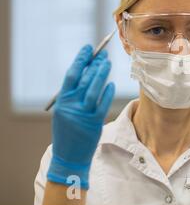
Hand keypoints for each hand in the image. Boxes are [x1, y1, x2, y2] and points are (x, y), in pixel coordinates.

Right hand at [47, 45, 114, 189]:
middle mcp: (71, 106)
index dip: (80, 60)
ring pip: (94, 90)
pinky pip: (103, 104)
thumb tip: (88, 71)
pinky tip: (112, 84)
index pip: (71, 75)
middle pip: (84, 80)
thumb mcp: (65, 111)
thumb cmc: (68, 131)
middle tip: (103, 54)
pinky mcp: (94, 123)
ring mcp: (83, 114)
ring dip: (102, 74)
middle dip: (94, 64)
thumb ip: (74, 94)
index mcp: (62, 101)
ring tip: (108, 63)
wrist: (69, 156)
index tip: (88, 48)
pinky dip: (107, 92)